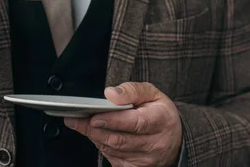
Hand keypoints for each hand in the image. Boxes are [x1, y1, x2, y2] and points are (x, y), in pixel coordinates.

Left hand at [65, 83, 181, 166]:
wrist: (174, 138)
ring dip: (94, 136)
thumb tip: (110, 94)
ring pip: (114, 149)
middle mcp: (155, 143)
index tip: (94, 116)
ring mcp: (145, 159)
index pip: (136, 123)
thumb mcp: (151, 93)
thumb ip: (131, 90)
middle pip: (120, 139)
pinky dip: (101, 146)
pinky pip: (113, 159)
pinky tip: (95, 134)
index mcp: (161, 120)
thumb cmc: (159, 112)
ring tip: (80, 123)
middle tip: (76, 119)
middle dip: (94, 129)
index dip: (113, 121)